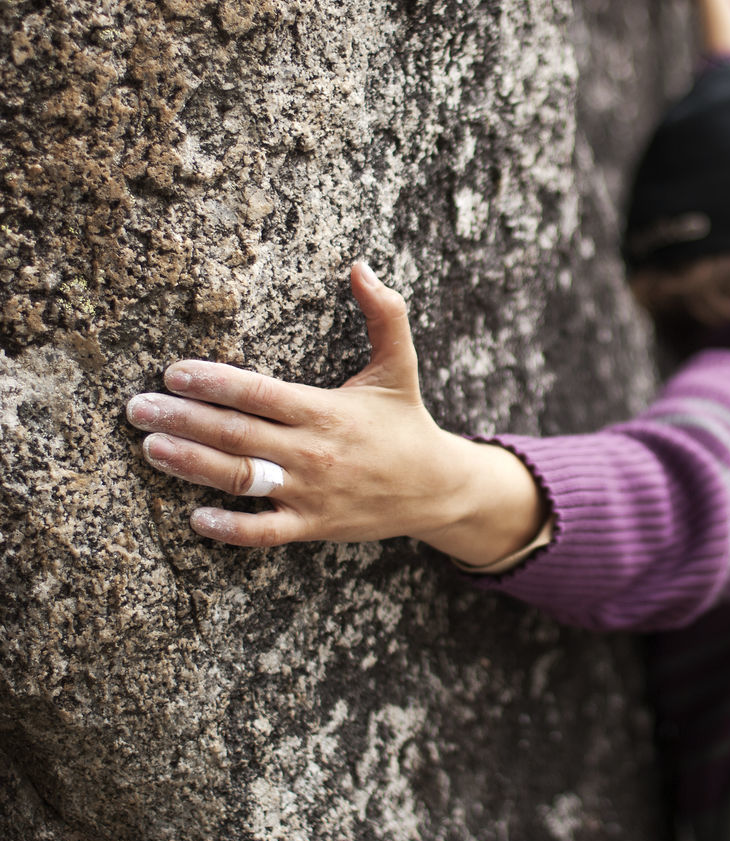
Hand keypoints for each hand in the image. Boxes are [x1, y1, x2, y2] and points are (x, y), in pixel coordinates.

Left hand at [126, 263, 545, 563]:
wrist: (438, 488)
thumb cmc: (407, 424)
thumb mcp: (398, 366)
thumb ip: (384, 315)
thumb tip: (362, 265)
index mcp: (327, 411)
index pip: (260, 393)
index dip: (214, 382)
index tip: (173, 373)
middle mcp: (315, 453)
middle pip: (238, 435)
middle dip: (184, 420)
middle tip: (137, 408)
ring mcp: (312, 493)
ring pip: (242, 479)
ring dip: (193, 465)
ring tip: (152, 448)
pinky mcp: (314, 526)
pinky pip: (265, 532)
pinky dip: (231, 529)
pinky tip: (196, 517)